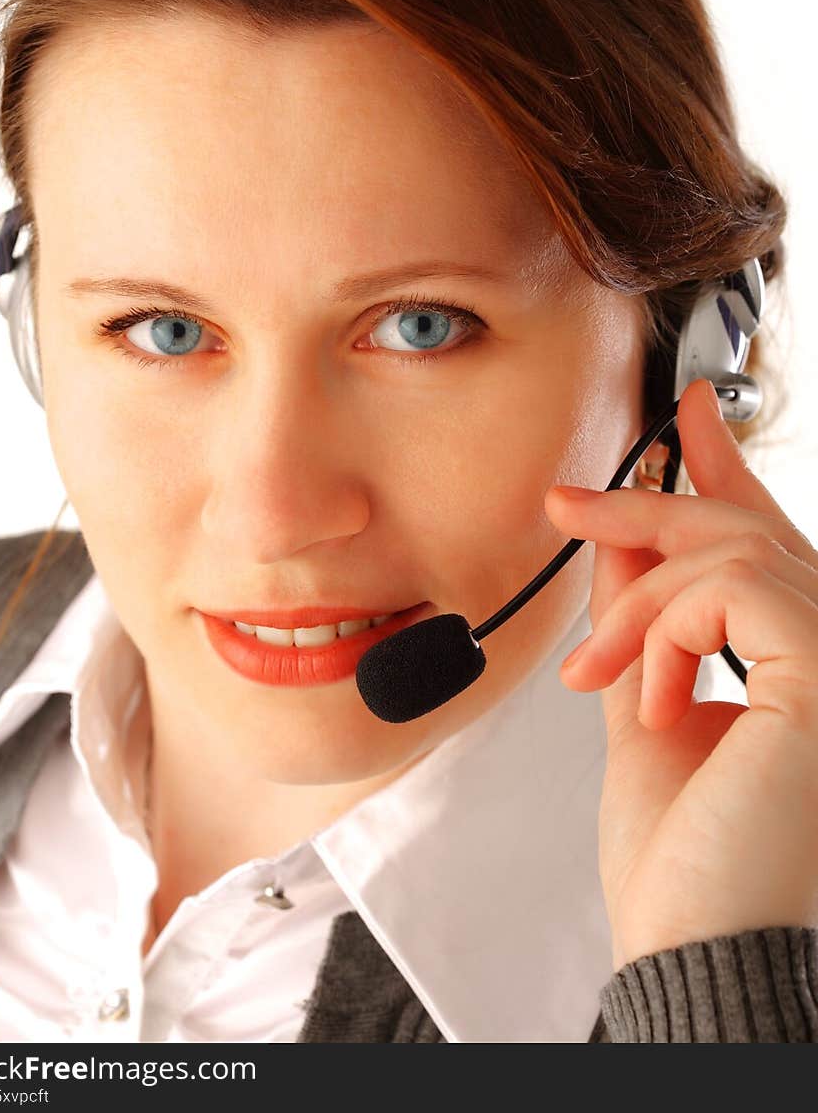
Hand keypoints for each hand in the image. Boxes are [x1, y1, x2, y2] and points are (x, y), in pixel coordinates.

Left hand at [543, 377, 817, 972]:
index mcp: (796, 662)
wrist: (698, 948)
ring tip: (594, 676)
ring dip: (637, 604)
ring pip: (726, 553)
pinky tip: (652, 700)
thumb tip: (618, 537)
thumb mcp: (645, 704)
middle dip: (647, 505)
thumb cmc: (684, 858)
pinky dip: (666, 633)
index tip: (683, 412)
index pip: (766, 539)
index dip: (725, 467)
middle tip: (567, 502)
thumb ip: (640, 619)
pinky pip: (728, 590)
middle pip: (742, 528)